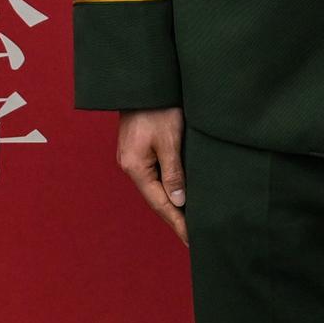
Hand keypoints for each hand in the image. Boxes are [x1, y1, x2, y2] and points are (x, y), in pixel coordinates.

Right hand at [114, 106, 188, 241]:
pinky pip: (153, 175)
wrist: (142, 82)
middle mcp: (130, 165)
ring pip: (154, 187)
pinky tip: (177, 193)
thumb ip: (174, 173)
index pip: (160, 204)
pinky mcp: (137, 149)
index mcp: (136, 167)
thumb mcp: (170, 141)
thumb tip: (178, 202)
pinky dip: (166, 187)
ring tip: (188, 220)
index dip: (177, 223)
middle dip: (174, 217)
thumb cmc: (157, 108)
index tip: (192, 240)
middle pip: (155, 198)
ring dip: (171, 203)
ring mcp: (132, 157)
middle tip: (193, 237)